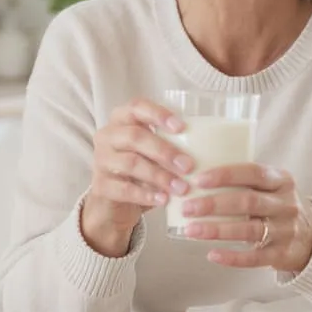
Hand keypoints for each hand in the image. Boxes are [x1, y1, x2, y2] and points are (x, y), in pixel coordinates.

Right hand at [82, 98, 193, 256]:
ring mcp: (100, 161)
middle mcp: (107, 136)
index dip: (159, 114)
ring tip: (182, 188)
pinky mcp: (100, 186)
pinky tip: (164, 200)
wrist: (114, 203)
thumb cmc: (142, 170)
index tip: (182, 127)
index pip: (137, 107)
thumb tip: (211, 147)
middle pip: (135, 136)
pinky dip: (146, 195)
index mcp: (122, 119)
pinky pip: (124, 189)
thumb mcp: (154, 152)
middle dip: (165, 151)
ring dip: (160, 176)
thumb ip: (172, 144)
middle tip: (189, 166)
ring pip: (131, 164)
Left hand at [180, 164, 311, 271]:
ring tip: (191, 230)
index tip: (198, 179)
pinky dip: (232, 258)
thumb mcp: (272, 185)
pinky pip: (255, 258)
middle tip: (188, 207)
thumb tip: (196, 171)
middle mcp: (286, 204)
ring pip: (249, 230)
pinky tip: (212, 255)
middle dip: (214, 204)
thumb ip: (245, 179)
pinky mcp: (283, 254)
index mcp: (282, 180)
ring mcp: (286, 230)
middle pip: (248, 201)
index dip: (225, 175)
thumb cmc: (278, 205)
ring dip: (217, 230)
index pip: (254, 172)